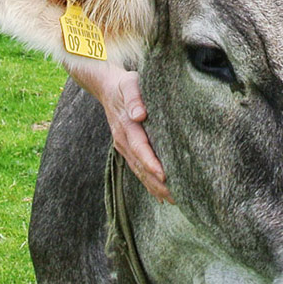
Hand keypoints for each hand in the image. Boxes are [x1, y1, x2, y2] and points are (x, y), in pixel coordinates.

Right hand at [69, 62, 172, 202]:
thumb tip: (140, 114)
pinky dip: (147, 182)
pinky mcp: (126, 148)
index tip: (163, 175)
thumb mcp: (129, 83)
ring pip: (138, 170)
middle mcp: (122, 139)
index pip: (139, 147)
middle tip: (175, 197)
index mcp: (126, 125)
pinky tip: (159, 195)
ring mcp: (123, 146)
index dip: (151, 163)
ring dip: (153, 186)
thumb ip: (135, 97)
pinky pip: (136, 168)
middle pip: (140, 165)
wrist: (107, 86)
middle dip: (156, 182)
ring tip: (172, 200)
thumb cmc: (124, 83)